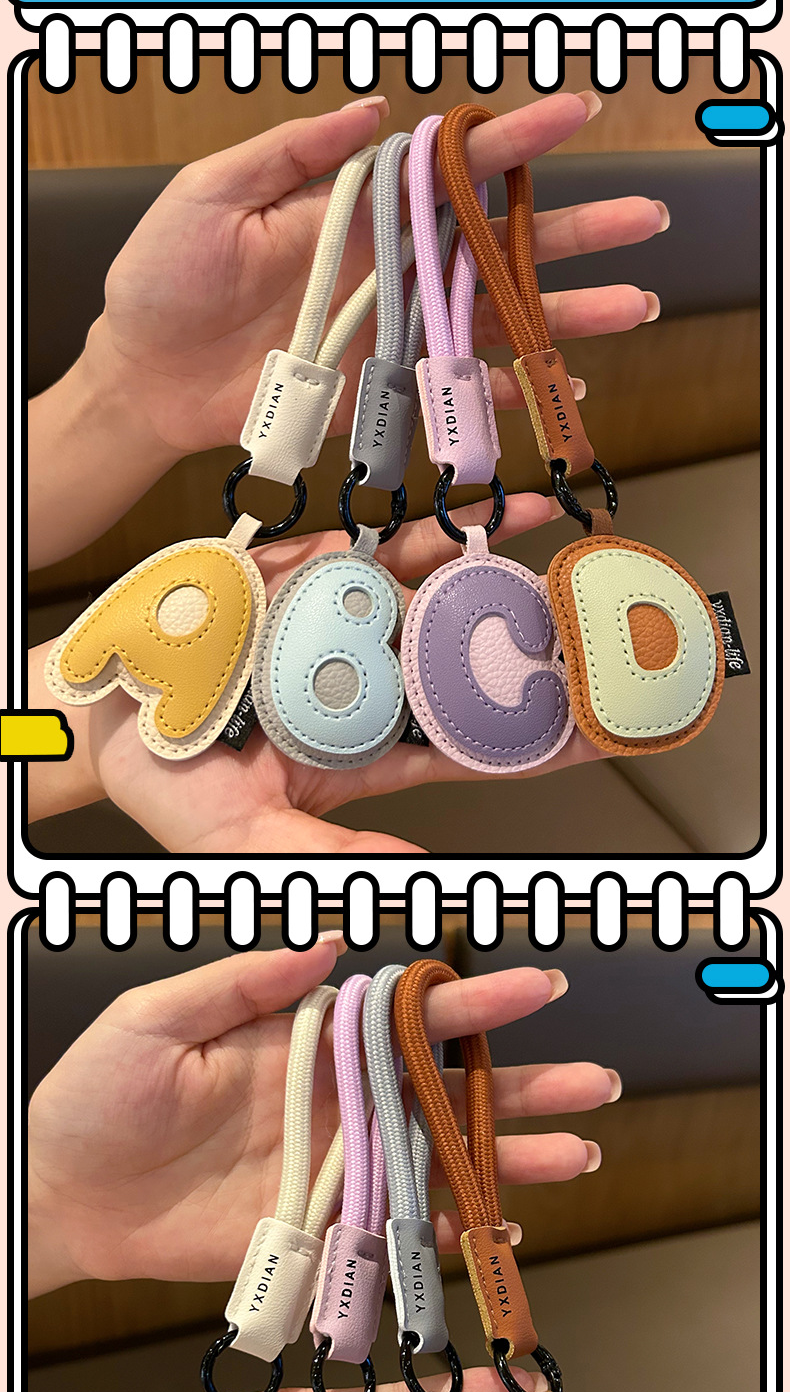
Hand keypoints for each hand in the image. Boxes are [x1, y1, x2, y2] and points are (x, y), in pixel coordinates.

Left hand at [28, 941, 617, 1295]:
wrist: (61, 1190)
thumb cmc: (97, 1093)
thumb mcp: (156, 1017)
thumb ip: (241, 981)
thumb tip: (322, 943)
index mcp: (306, 1040)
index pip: (406, 1015)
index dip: (473, 1004)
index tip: (535, 988)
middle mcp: (335, 1101)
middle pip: (446, 1090)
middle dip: (523, 1085)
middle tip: (593, 1084)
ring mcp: (333, 1166)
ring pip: (441, 1159)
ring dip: (511, 1156)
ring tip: (578, 1151)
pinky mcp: (316, 1227)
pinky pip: (398, 1228)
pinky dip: (454, 1229)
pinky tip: (504, 1224)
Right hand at [70, 489, 599, 854]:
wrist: (101, 712)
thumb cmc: (169, 785)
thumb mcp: (249, 844)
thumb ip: (329, 861)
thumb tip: (415, 879)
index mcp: (366, 749)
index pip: (475, 747)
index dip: (540, 742)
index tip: (603, 733)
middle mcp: (370, 682)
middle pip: (478, 666)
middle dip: (543, 657)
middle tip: (611, 644)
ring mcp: (349, 620)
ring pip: (451, 597)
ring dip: (515, 584)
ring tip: (578, 572)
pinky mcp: (319, 566)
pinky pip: (397, 539)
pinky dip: (455, 524)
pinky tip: (511, 512)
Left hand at [92, 88, 661, 457]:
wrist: (143, 375)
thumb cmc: (165, 277)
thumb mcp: (213, 195)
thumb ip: (290, 153)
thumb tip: (370, 107)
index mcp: (360, 210)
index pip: (449, 168)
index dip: (514, 140)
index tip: (576, 113)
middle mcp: (390, 266)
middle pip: (497, 244)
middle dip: (574, 231)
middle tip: (646, 221)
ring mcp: (392, 330)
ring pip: (497, 317)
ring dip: (568, 312)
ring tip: (634, 306)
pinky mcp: (379, 389)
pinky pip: (457, 389)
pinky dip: (509, 391)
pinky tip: (562, 386)